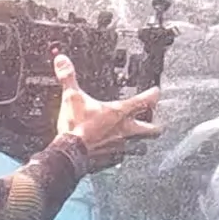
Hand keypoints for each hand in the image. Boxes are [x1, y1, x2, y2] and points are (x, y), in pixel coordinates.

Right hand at [53, 53, 159, 170]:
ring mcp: (120, 146)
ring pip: (141, 145)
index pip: (146, 101)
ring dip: (141, 141)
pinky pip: (122, 156)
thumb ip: (68, 77)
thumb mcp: (71, 97)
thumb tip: (61, 60)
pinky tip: (116, 150)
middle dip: (156, 125)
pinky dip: (121, 152)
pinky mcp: (112, 159)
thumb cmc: (74, 127)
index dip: (153, 95)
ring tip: (139, 137)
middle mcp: (125, 130)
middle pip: (153, 130)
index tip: (155, 92)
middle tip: (155, 120)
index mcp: (119, 112)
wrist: (69, 154)